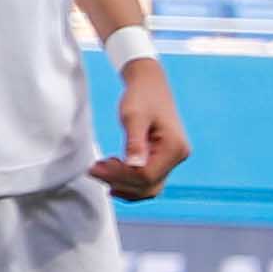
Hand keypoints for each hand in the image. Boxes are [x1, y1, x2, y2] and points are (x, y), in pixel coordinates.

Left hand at [93, 62, 190, 201]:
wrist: (149, 84)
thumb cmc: (141, 96)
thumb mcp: (133, 117)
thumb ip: (134, 142)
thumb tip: (133, 166)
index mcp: (175, 147)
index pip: (146, 174)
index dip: (119, 175)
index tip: (97, 167)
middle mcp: (178, 156)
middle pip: (147, 184)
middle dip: (118, 181)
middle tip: (94, 170)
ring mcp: (173, 159)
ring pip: (149, 187)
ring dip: (123, 185)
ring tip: (101, 172)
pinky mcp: (164, 159)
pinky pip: (148, 180)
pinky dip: (130, 183)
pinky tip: (111, 177)